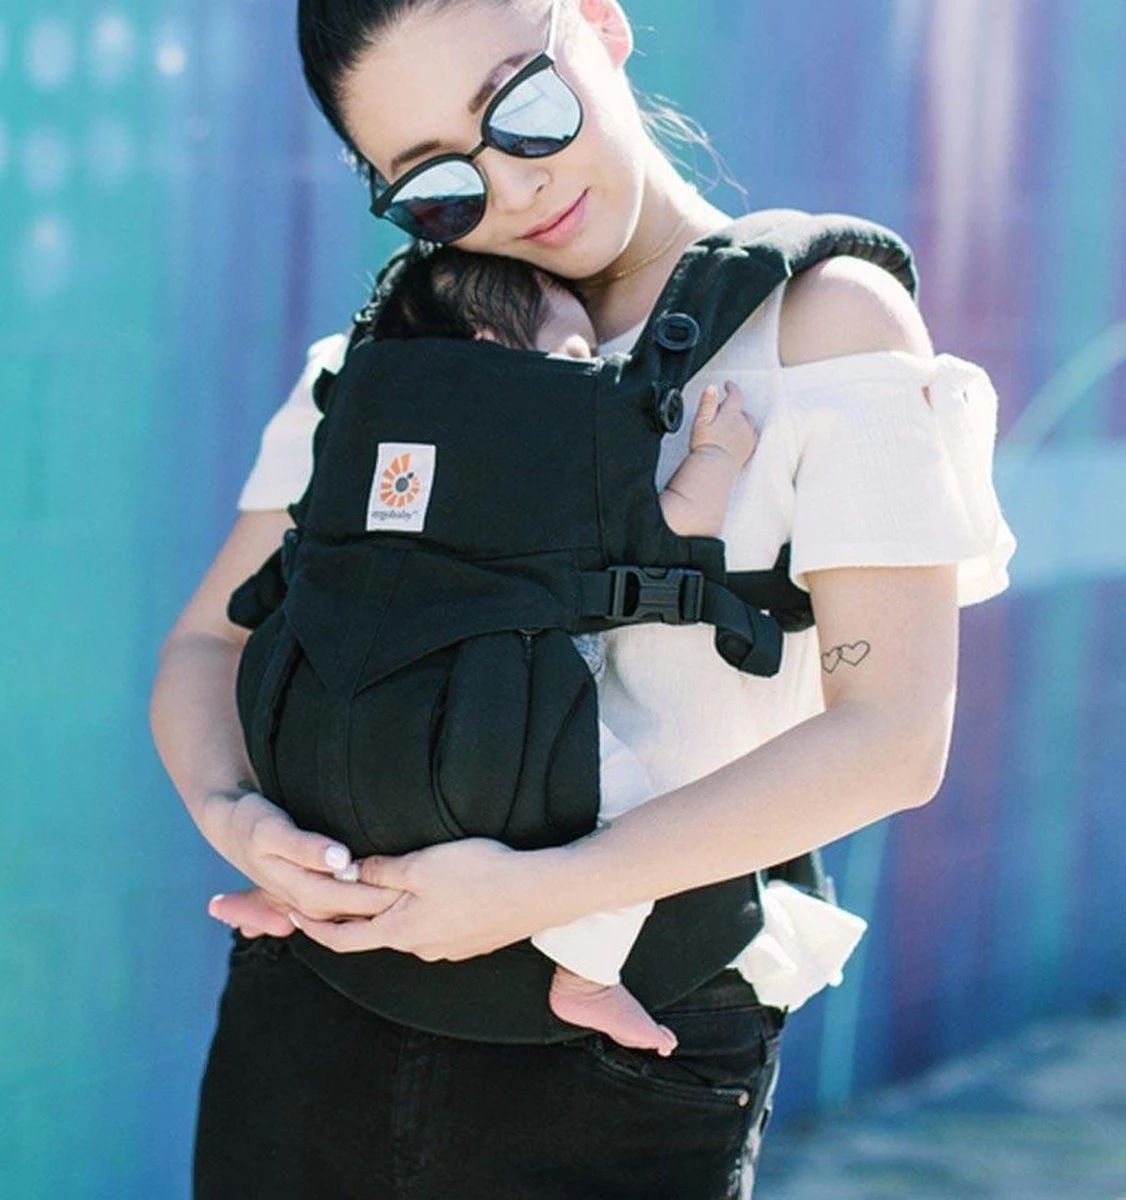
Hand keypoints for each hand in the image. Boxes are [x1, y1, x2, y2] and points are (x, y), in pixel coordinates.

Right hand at [203, 789, 403, 933]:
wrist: (227, 823)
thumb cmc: (252, 823)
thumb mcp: (272, 832)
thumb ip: (306, 847)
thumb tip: (341, 861)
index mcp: (302, 891)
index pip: (353, 898)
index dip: (384, 893)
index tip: (414, 887)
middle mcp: (307, 902)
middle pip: (358, 907)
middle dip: (391, 901)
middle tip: (429, 893)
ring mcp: (308, 898)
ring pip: (353, 909)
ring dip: (383, 904)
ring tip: (420, 895)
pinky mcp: (312, 888)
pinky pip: (345, 901)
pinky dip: (368, 898)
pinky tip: (393, 890)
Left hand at [286, 838, 570, 961]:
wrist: (540, 892)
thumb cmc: (480, 874)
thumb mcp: (422, 865)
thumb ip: (380, 871)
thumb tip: (346, 873)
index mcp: (402, 931)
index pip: (343, 939)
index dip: (313, 928)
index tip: (291, 913)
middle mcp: (421, 948)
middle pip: (372, 934)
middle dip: (347, 916)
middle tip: (327, 894)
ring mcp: (448, 949)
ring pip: (404, 930)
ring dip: (385, 912)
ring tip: (376, 886)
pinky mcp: (471, 941)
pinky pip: (431, 928)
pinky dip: (415, 913)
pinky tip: (425, 892)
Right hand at [690, 381, 757, 467]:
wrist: (714, 467)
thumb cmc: (706, 446)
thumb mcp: (701, 420)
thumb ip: (707, 402)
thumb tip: (712, 387)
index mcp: (731, 414)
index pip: (735, 395)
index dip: (732, 388)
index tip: (728, 385)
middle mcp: (743, 424)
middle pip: (742, 411)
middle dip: (735, 410)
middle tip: (724, 413)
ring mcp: (748, 437)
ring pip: (748, 424)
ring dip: (741, 423)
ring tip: (730, 428)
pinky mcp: (749, 450)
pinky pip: (751, 438)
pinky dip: (745, 436)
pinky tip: (736, 441)